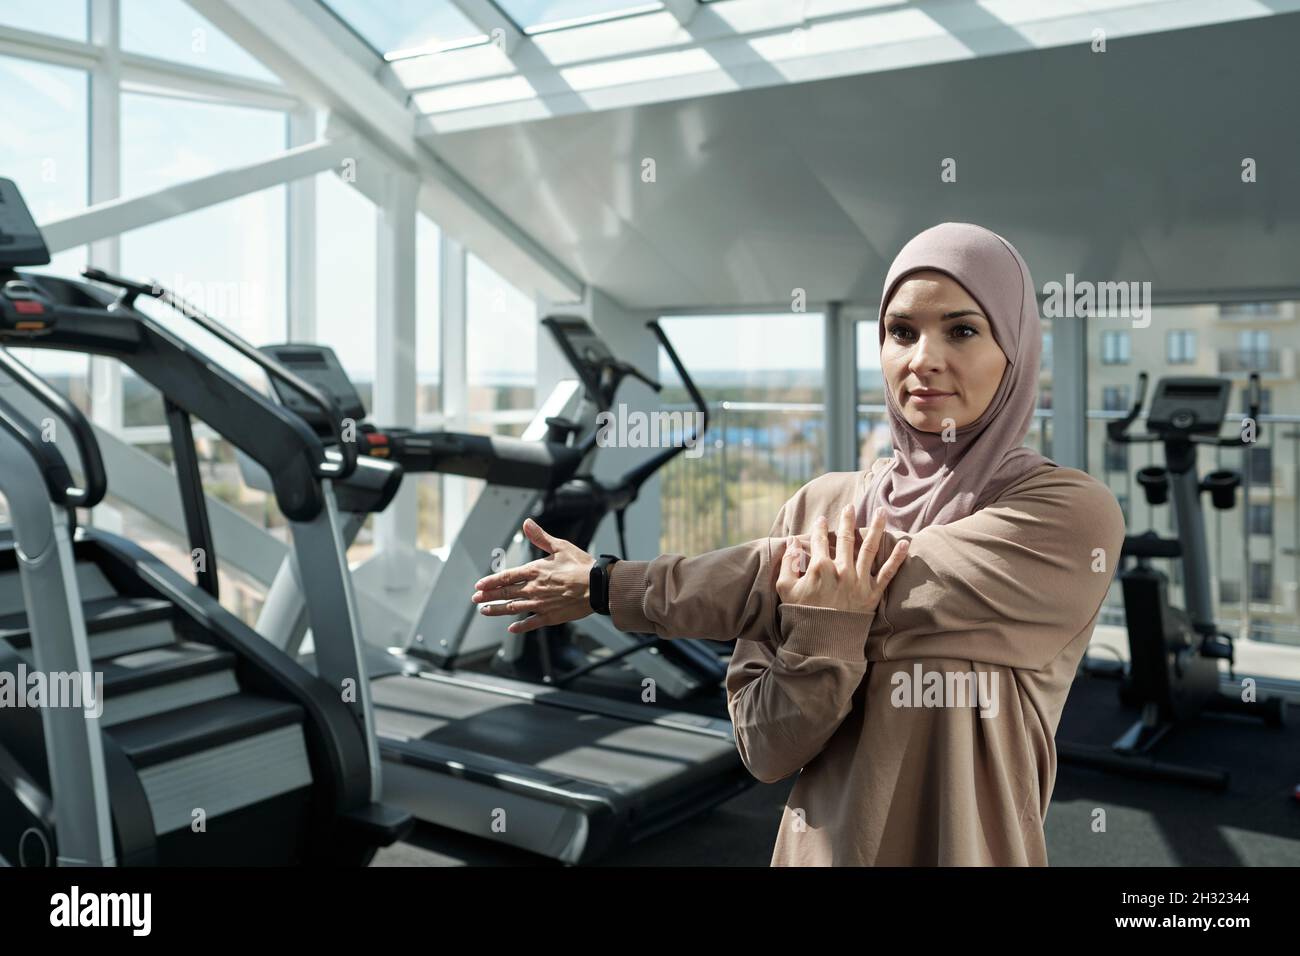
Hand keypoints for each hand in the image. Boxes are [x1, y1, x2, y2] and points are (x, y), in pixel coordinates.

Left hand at [471, 519, 595, 634]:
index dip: (491, 582)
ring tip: (485, 611)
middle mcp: (533, 589)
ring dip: (497, 610)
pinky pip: (531, 623)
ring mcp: (540, 604)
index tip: (479, 585)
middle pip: (505, 593)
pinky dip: (520, 626)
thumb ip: (540, 537)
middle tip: (475, 599)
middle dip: (488, 596)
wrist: (598, 586)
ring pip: (513, 608)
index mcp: (534, 571)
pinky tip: (512, 629)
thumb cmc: (581, 566)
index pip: (506, 577)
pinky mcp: (550, 616)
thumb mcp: (560, 546)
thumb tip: (527, 523)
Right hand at [776, 505, 907, 613]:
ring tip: (880, 512)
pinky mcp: (872, 594)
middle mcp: (841, 570)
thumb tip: (792, 543)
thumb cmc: (801, 617)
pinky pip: (888, 573)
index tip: (820, 519)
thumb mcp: (785, 589)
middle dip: (847, 520)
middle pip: (845, 538)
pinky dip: (897, 557)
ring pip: (869, 548)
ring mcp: (859, 581)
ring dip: (875, 528)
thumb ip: (788, 563)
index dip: (818, 528)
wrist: (821, 645)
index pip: (818, 541)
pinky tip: (905, 543)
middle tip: (850, 507)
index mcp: (819, 567)